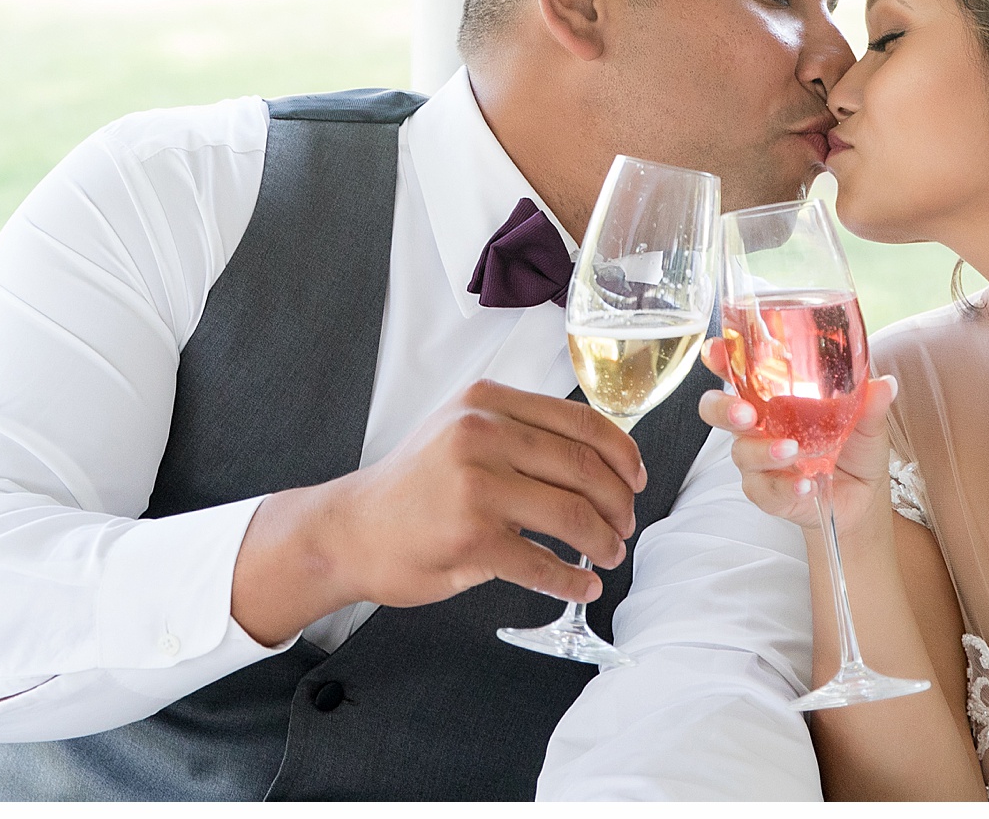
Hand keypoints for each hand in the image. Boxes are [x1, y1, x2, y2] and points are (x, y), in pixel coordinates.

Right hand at [229, 378, 644, 646]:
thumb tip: (598, 457)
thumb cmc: (415, 484)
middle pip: (583, 467)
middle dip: (618, 503)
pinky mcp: (470, 538)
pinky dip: (571, 579)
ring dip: (602, 540)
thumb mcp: (462, 429)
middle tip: (626, 525)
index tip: (637, 478)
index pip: (580, 421)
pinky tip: (582, 586)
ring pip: (571, 514)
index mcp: (487, 401)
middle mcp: (482, 433)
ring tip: (609, 555)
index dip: (621, 453)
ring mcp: (476, 485)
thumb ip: (520, 431)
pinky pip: (541, 563)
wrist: (351, 529)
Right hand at [698, 340, 896, 545]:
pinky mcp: (768, 494)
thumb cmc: (855, 447)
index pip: (736, 370)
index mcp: (773, 394)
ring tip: (792, 451)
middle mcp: (759, 424)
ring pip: (741, 452)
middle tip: (746, 412)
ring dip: (764, 451)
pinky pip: (765, 491)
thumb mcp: (868, 421)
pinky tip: (807, 485)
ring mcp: (759, 461)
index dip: (719, 358)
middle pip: (717, 410)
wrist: (862, 499)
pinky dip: (785, 487)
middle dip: (723, 408)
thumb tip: (886, 384)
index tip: (715, 351)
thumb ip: (871, 402)